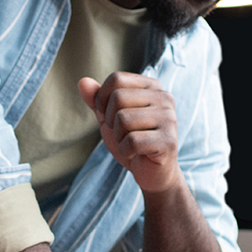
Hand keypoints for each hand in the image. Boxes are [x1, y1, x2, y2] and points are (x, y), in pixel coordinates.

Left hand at [78, 72, 182, 192]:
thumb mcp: (109, 117)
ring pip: (123, 119)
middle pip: (118, 97)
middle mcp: (164, 98)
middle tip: (123, 132)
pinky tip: (135, 154)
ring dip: (118, 136)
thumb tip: (82, 82)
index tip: (108, 115)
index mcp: (151, 86)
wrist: (152, 173)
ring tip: (130, 142)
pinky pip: (132, 141)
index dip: (102, 98)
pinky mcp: (168, 141)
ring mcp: (169, 119)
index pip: (116, 78)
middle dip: (110, 119)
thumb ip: (96, 99)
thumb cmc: (131, 139)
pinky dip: (125, 151)